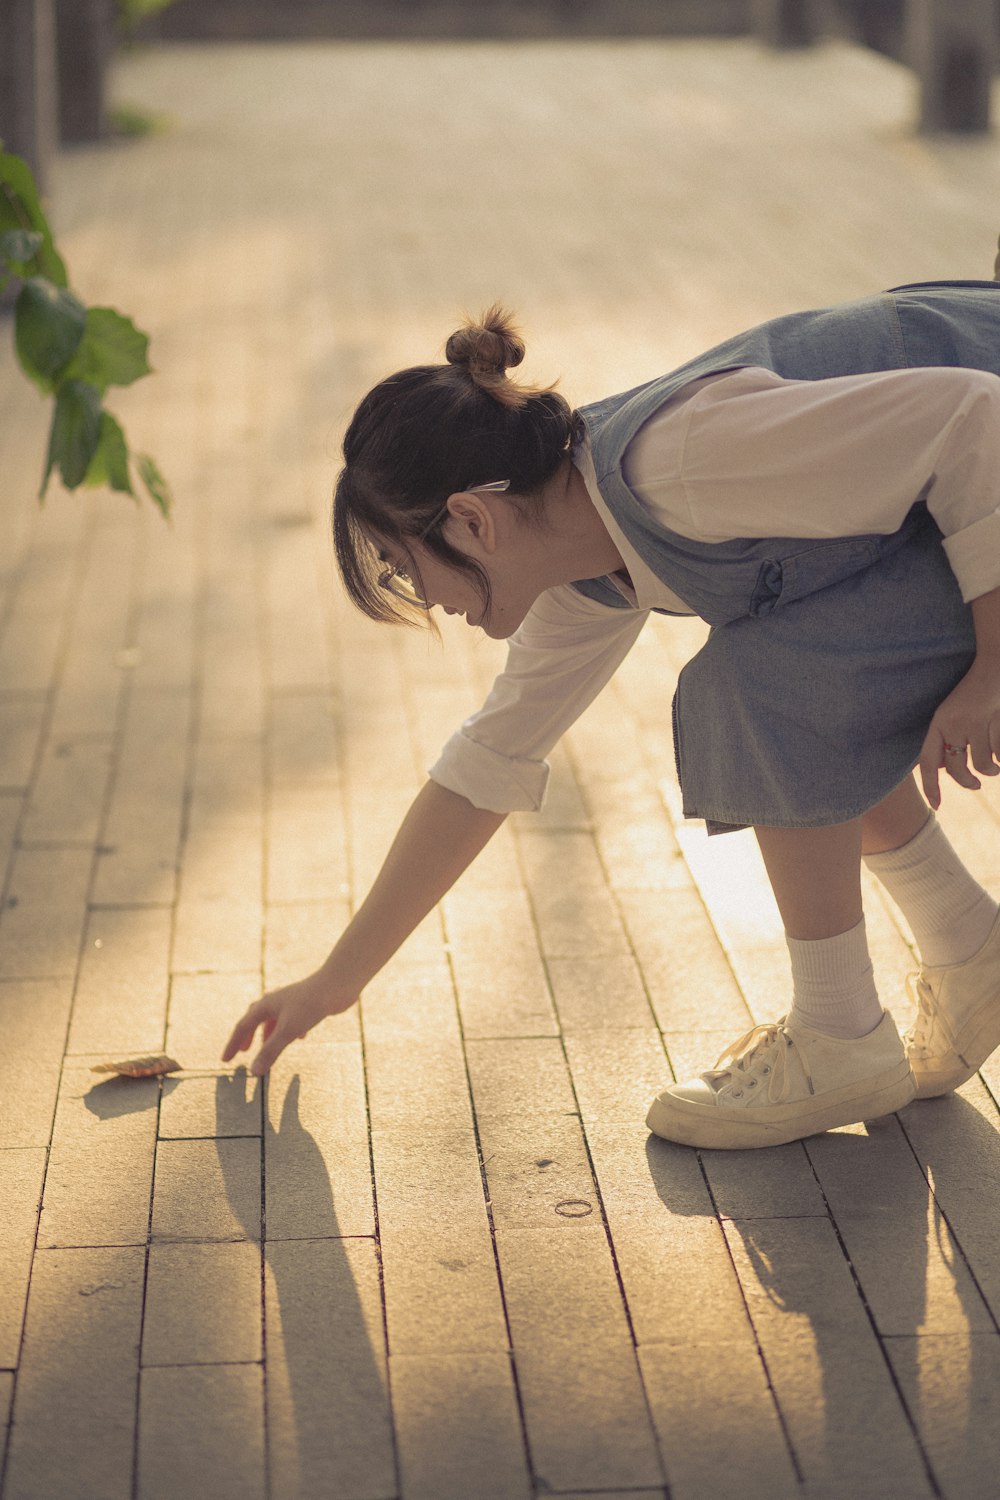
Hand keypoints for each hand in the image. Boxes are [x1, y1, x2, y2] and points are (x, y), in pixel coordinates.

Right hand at [221, 969, 357, 1075]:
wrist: (337, 985)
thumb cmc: (310, 1005)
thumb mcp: (288, 1031)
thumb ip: (270, 1051)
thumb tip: (253, 1072)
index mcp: (265, 1005)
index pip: (243, 1027)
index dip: (233, 1044)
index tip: (225, 1060)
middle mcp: (274, 1001)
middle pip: (255, 1019)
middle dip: (248, 1036)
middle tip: (243, 1051)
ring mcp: (290, 1001)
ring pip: (273, 1018)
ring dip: (268, 1034)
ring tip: (268, 1047)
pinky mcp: (305, 1003)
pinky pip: (291, 1017)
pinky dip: (290, 1029)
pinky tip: (300, 1037)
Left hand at [918, 658, 999, 809]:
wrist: (994, 664)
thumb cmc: (973, 693)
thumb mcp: (952, 714)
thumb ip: (947, 738)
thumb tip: (945, 768)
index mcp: (939, 722)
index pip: (928, 761)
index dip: (931, 786)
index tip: (936, 806)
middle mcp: (954, 723)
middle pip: (958, 768)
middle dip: (968, 783)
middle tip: (975, 785)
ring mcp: (977, 722)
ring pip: (984, 764)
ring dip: (992, 770)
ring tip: (996, 767)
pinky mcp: (996, 720)